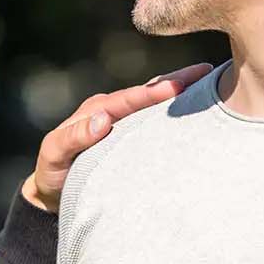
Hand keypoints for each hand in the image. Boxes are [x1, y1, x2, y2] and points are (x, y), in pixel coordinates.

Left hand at [20, 63, 214, 212]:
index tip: (179, 86)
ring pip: (156, 105)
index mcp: (96, 111)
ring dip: (181, 93)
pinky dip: (175, 113)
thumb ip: (72, 138)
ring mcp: (124, 124)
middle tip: (207, 70)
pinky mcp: (131, 138)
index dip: (154, 92)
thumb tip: (103, 121)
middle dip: (177, 81)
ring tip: (211, 81)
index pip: (129, 99)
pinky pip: (155, 122)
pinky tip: (197, 109)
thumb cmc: (52, 174)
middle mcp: (112, 112)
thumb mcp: (54, 155)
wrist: (52, 193)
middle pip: (148, 93)